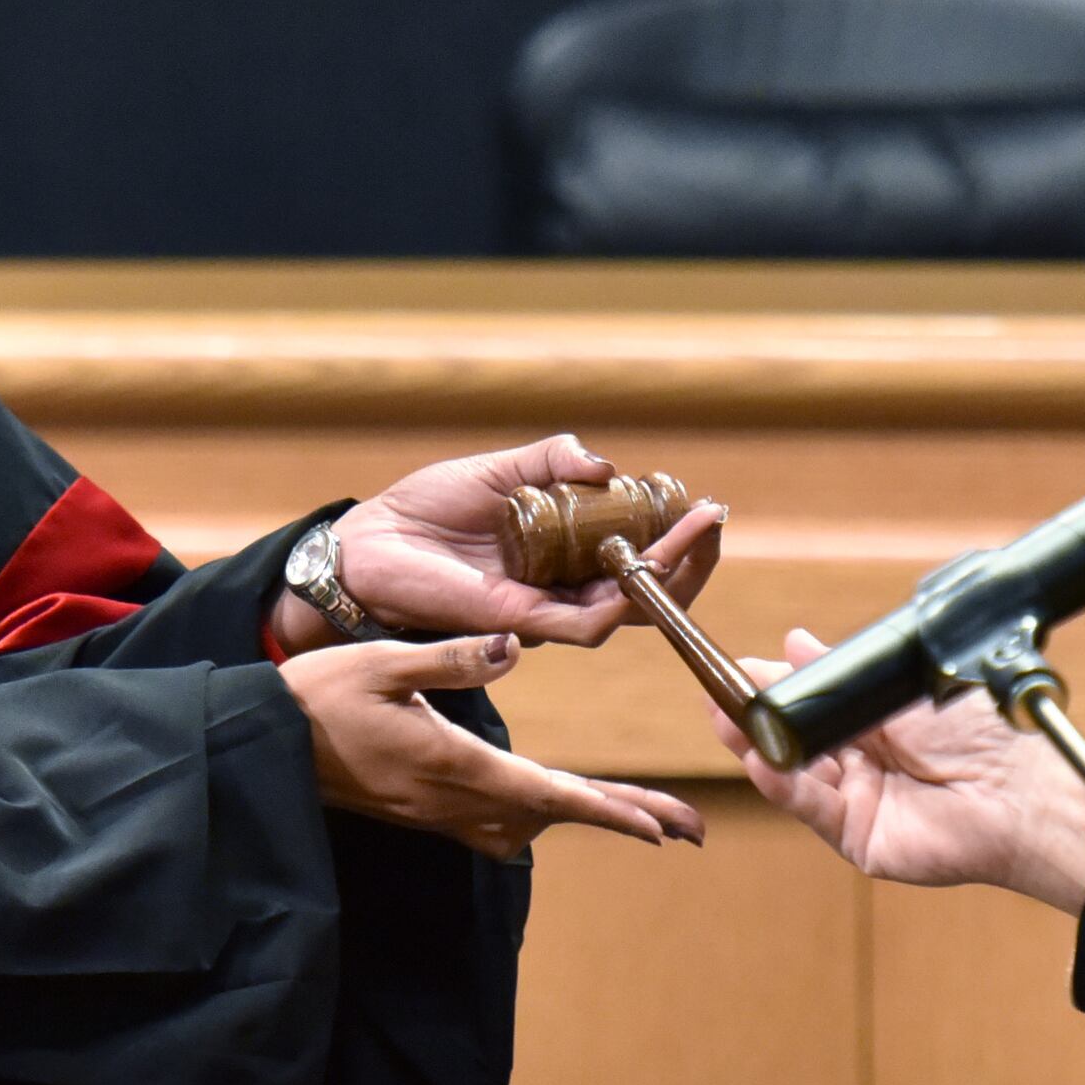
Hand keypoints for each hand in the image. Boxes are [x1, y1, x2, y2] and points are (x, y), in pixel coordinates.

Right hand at [284, 634, 707, 857]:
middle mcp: (454, 801)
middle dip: (624, 819)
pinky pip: (499, 824)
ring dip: (583, 817)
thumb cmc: (319, 698)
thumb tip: (513, 644)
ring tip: (643, 812)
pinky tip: (554, 800)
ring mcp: (440, 814)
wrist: (264, 748)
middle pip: (555, 818)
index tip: (662, 827)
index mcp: (453, 765)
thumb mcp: (384, 661)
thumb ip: (453, 657)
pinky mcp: (427, 812)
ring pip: (530, 826)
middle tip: (689, 829)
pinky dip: (541, 812)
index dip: (609, 811)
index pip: (548, 794)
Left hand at [294, 433, 725, 648]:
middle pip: (645, 590)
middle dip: (689, 560)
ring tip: (696, 535)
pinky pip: (585, 624)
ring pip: (627, 610)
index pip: (635, 556)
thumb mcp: (500, 470)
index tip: (703, 504)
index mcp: (560, 555)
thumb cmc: (426, 510)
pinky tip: (646, 566)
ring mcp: (543, 611)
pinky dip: (621, 601)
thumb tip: (606, 465)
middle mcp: (559, 590)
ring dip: (669, 575)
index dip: (674, 536)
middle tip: (714, 522)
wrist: (369, 542)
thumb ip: (552, 460)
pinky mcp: (519, 623)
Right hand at [712, 627, 1084, 913]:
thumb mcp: (905, 686)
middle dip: (755, 718)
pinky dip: (781, 785)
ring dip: (756, 750)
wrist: (1023, 791)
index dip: (777, 689)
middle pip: (797, 741)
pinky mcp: (859, 838)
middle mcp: (866, 764)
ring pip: (795, 775)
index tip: (738, 670)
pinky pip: (812, 809)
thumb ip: (847, 672)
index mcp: (879, 725)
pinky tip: (757, 762)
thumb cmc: (986, 735)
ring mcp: (860, 802)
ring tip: (724, 720)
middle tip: (717, 695)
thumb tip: (795, 641)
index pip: (815, 705)